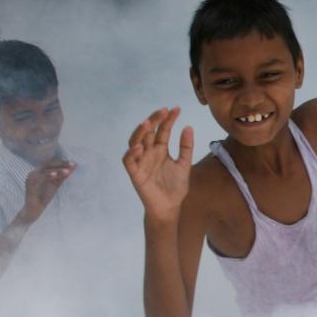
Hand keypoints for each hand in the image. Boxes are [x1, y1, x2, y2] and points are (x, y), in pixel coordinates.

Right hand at [20, 157, 74, 222]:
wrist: (34, 210)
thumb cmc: (44, 197)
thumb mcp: (55, 185)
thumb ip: (62, 176)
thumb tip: (73, 168)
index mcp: (39, 171)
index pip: (51, 163)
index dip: (62, 162)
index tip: (73, 163)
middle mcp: (34, 172)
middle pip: (48, 164)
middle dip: (61, 164)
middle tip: (72, 164)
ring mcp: (31, 177)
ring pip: (45, 170)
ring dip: (57, 170)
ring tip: (67, 171)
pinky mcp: (30, 184)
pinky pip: (40, 177)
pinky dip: (48, 175)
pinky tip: (56, 175)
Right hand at [123, 107, 194, 221]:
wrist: (170, 207)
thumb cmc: (175, 187)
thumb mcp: (184, 164)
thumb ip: (186, 147)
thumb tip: (188, 126)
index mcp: (160, 150)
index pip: (162, 130)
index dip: (168, 120)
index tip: (177, 109)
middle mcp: (149, 153)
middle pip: (148, 132)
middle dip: (154, 120)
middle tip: (163, 111)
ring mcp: (141, 162)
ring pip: (135, 142)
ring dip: (140, 133)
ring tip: (148, 123)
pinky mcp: (135, 174)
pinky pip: (129, 161)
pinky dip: (132, 153)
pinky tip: (140, 147)